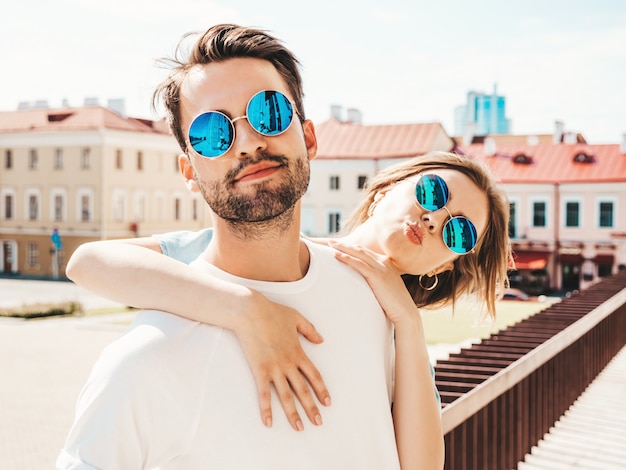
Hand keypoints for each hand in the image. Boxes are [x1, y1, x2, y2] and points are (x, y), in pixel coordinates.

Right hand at [232, 290, 330, 430]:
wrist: (250, 311)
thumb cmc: (272, 312)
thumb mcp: (296, 318)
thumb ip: (310, 330)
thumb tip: (321, 340)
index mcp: (298, 352)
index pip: (314, 375)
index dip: (321, 390)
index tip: (328, 402)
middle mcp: (288, 363)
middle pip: (303, 390)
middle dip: (312, 407)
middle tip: (318, 422)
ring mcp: (274, 368)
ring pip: (286, 396)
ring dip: (293, 413)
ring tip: (300, 428)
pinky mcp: (259, 370)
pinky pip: (264, 394)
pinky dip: (266, 409)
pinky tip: (268, 422)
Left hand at [328, 240, 418, 325]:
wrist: (406, 314)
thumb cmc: (394, 304)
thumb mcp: (385, 287)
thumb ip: (376, 281)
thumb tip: (364, 283)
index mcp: (387, 263)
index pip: (366, 252)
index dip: (353, 247)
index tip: (340, 245)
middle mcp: (384, 262)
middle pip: (361, 249)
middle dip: (345, 244)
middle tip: (331, 242)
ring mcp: (382, 268)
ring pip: (359, 254)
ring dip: (343, 248)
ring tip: (331, 245)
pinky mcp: (378, 276)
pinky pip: (359, 264)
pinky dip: (347, 258)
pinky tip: (337, 255)